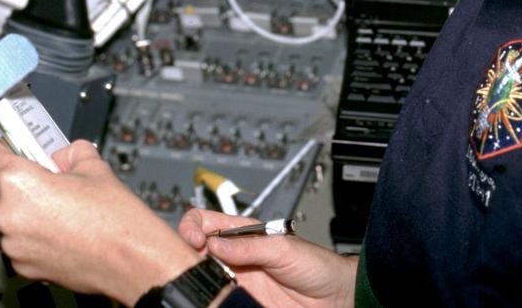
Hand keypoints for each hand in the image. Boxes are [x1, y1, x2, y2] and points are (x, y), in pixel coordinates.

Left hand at [0, 138, 200, 303]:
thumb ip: (68, 153)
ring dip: (31, 211)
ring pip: (13, 217)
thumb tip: (60, 155)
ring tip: (65, 211)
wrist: (131, 261)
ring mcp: (14, 245)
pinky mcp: (23, 266)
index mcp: (19, 183)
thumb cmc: (114, 219)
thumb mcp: (94, 166)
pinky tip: (64, 231)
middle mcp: (9, 215)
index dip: (2, 146)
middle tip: (54, 183)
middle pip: (4, 188)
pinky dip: (36, 236)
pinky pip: (22, 241)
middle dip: (25, 183)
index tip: (6, 144)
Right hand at [178, 209, 355, 307]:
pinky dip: (208, 300)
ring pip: (201, 278)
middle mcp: (234, 258)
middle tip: (191, 265)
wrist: (335, 299)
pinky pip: (216, 301)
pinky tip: (210, 299)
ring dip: (195, 280)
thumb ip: (250, 246)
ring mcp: (235, 283)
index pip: (205, 222)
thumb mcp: (284, 248)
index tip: (193, 240)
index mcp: (242, 235)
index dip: (192, 226)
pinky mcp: (239, 303)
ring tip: (201, 284)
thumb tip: (215, 244)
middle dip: (186, 255)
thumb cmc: (317, 266)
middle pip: (195, 252)